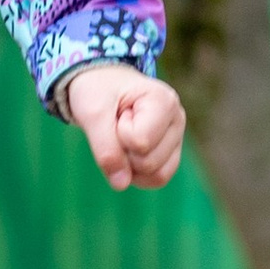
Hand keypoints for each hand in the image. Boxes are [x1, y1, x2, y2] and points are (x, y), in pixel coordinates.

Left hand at [62, 63, 185, 190]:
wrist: (100, 84)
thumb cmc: (97, 92)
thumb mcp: (92, 114)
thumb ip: (105, 148)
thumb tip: (121, 184)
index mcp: (164, 101)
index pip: (140, 142)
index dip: (118, 134)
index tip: (116, 113)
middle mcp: (177, 118)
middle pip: (149, 162)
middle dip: (123, 151)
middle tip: (117, 125)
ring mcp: (176, 137)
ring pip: (157, 175)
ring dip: (129, 164)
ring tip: (123, 137)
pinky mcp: (171, 151)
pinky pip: (158, 179)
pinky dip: (137, 175)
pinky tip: (126, 154)